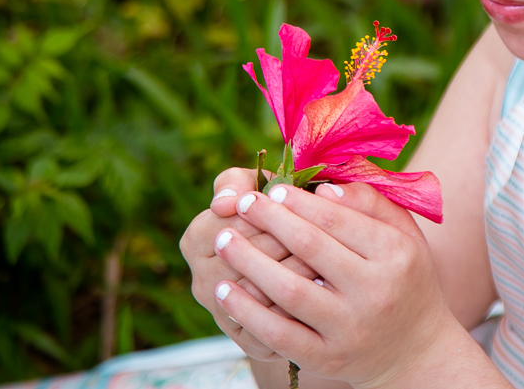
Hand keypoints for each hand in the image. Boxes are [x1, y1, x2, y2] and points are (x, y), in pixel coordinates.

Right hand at [181, 167, 320, 360]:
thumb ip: (241, 182)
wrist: (303, 274)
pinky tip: (324, 299)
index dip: (266, 219)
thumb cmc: (284, 212)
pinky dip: (298, 315)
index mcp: (197, 238)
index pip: (227, 226)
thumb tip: (224, 201)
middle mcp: (201, 279)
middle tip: (319, 245)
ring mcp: (221, 315)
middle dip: (284, 249)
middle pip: (242, 264)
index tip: (295, 210)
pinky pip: (269, 334)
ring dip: (294, 281)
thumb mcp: (264, 188)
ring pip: (257, 300)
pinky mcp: (248, 341)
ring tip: (326, 270)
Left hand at [211, 181, 460, 387]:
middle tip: (242, 204)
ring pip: (289, 291)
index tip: (271, 189)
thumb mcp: (404, 233)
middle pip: (310, 248)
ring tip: (223, 241)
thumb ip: (370, 202)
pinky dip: (247, 311)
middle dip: (270, 221)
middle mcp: (375, 290)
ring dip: (249, 262)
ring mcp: (349, 327)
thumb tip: (323, 187)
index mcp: (395, 252)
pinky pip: (278, 334)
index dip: (299, 201)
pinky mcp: (327, 358)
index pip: (338, 219)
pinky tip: (224, 289)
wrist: (415, 348)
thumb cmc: (404, 276)